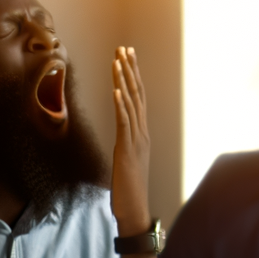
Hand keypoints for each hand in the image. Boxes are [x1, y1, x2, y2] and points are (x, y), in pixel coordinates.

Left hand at [111, 46, 151, 236]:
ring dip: (124, 80)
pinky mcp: (127, 150)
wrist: (134, 210)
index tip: (127, 57)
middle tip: (124, 48)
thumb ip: (126, 145)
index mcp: (141, 134)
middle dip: (130, 70)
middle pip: (137, 95)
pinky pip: (124, 123)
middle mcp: (142, 133)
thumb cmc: (129, 189)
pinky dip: (121, 105)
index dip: (133, 76)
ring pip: (131, 104)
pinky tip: (116, 89)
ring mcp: (136, 141)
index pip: (138, 99)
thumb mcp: (126, 161)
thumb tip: (122, 137)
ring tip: (118, 60)